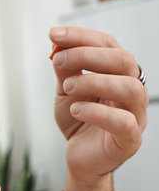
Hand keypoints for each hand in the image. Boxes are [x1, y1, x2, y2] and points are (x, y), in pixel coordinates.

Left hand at [49, 26, 147, 184]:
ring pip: (129, 88)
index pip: (108, 44)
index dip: (81, 36)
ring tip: (67, 87)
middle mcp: (131, 90)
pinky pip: (123, 122)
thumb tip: (57, 41)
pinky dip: (96, 112)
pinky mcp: (130, 139)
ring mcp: (135, 115)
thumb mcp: (65, 90)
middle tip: (58, 62)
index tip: (54, 34)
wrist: (79, 156)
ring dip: (92, 81)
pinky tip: (77, 110)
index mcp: (117, 74)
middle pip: (124, 60)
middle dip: (87, 55)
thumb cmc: (78, 121)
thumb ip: (64, 68)